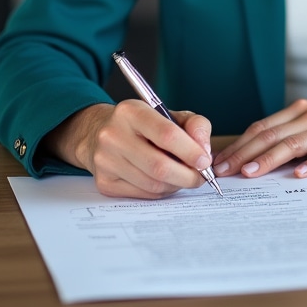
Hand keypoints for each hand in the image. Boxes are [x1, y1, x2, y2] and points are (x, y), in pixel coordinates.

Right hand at [43, 101, 214, 198]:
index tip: (205, 161)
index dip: (190, 151)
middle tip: (201, 177)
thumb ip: (195, 125)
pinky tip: (165, 181)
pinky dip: (161, 191)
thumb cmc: (143, 125)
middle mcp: (113, 135)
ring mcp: (106, 160)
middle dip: (187, 176)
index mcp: (131, 111)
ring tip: (183, 177)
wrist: (100, 133)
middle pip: (159, 166)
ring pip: (153, 184)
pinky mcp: (104, 182)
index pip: (166, 134)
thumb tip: (205, 151)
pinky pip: (143, 194)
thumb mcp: (170, 114)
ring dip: (176, 185)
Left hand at [211, 88, 306, 179]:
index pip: (261, 128)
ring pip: (293, 143)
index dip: (239, 145)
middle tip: (222, 172)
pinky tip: (300, 175)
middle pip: (270, 135)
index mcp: (300, 111)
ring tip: (250, 174)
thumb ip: (293, 135)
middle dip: (243, 154)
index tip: (219, 161)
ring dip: (269, 159)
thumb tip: (259, 156)